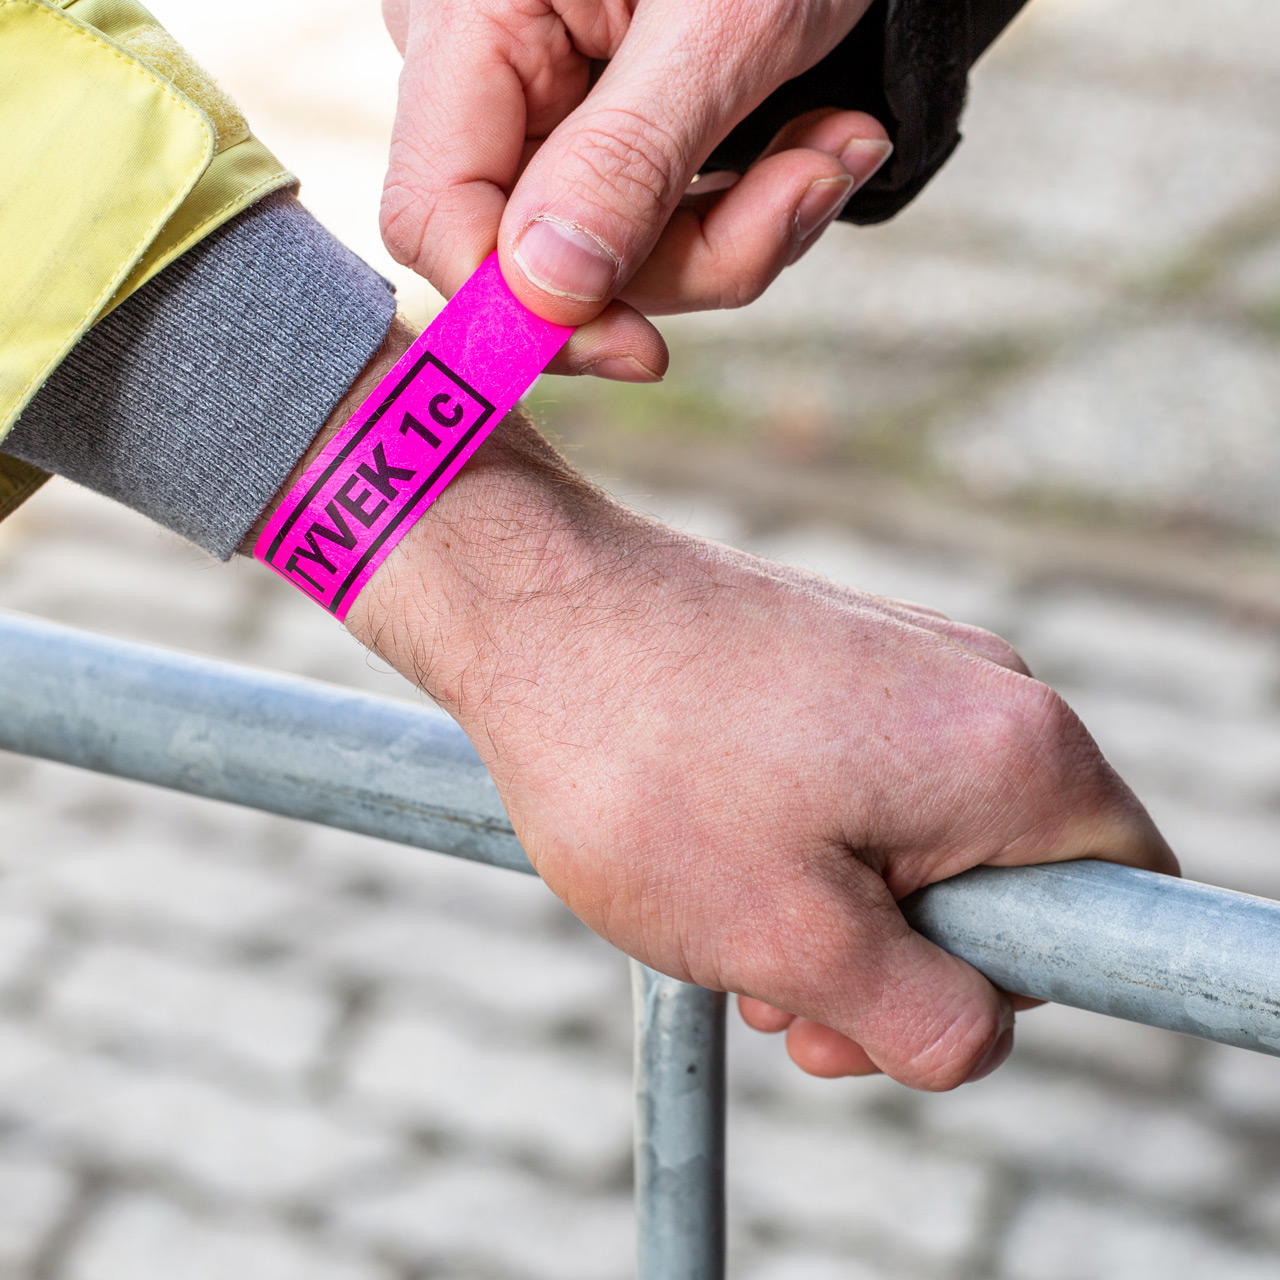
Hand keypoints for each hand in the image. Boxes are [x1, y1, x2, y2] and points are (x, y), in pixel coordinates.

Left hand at [327, 325, 1177, 1089]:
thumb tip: (980, 1034)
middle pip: (1009, 882)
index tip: (888, 994)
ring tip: (719, 920)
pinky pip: (868, 789)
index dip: (1020, 981)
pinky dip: (808, 850)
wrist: (534, 608)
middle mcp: (985, 694)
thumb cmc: (644, 770)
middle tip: (780, 990)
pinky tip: (711, 859)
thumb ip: (925, 1019)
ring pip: (923, 844)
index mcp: (1015, 753)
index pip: (1116, 899)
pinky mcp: (842, 663)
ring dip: (839, 914)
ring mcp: (910, 668)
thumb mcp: (789, 939)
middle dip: (903, 963)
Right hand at [381, 0, 890, 380]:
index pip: (435, 214)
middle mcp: (493, 75)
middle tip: (812, 184)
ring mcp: (555, 109)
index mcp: (469, 21)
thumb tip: (542, 295)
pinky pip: (661, 226)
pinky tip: (822, 138)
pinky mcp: (618, 136)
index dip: (522, 309)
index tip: (640, 352)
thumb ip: (626, 157)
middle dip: (692, 255)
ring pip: (618, 258)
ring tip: (837, 144)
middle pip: (542, 259)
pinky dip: (753, 204)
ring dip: (748, 227)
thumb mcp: (721, 20)